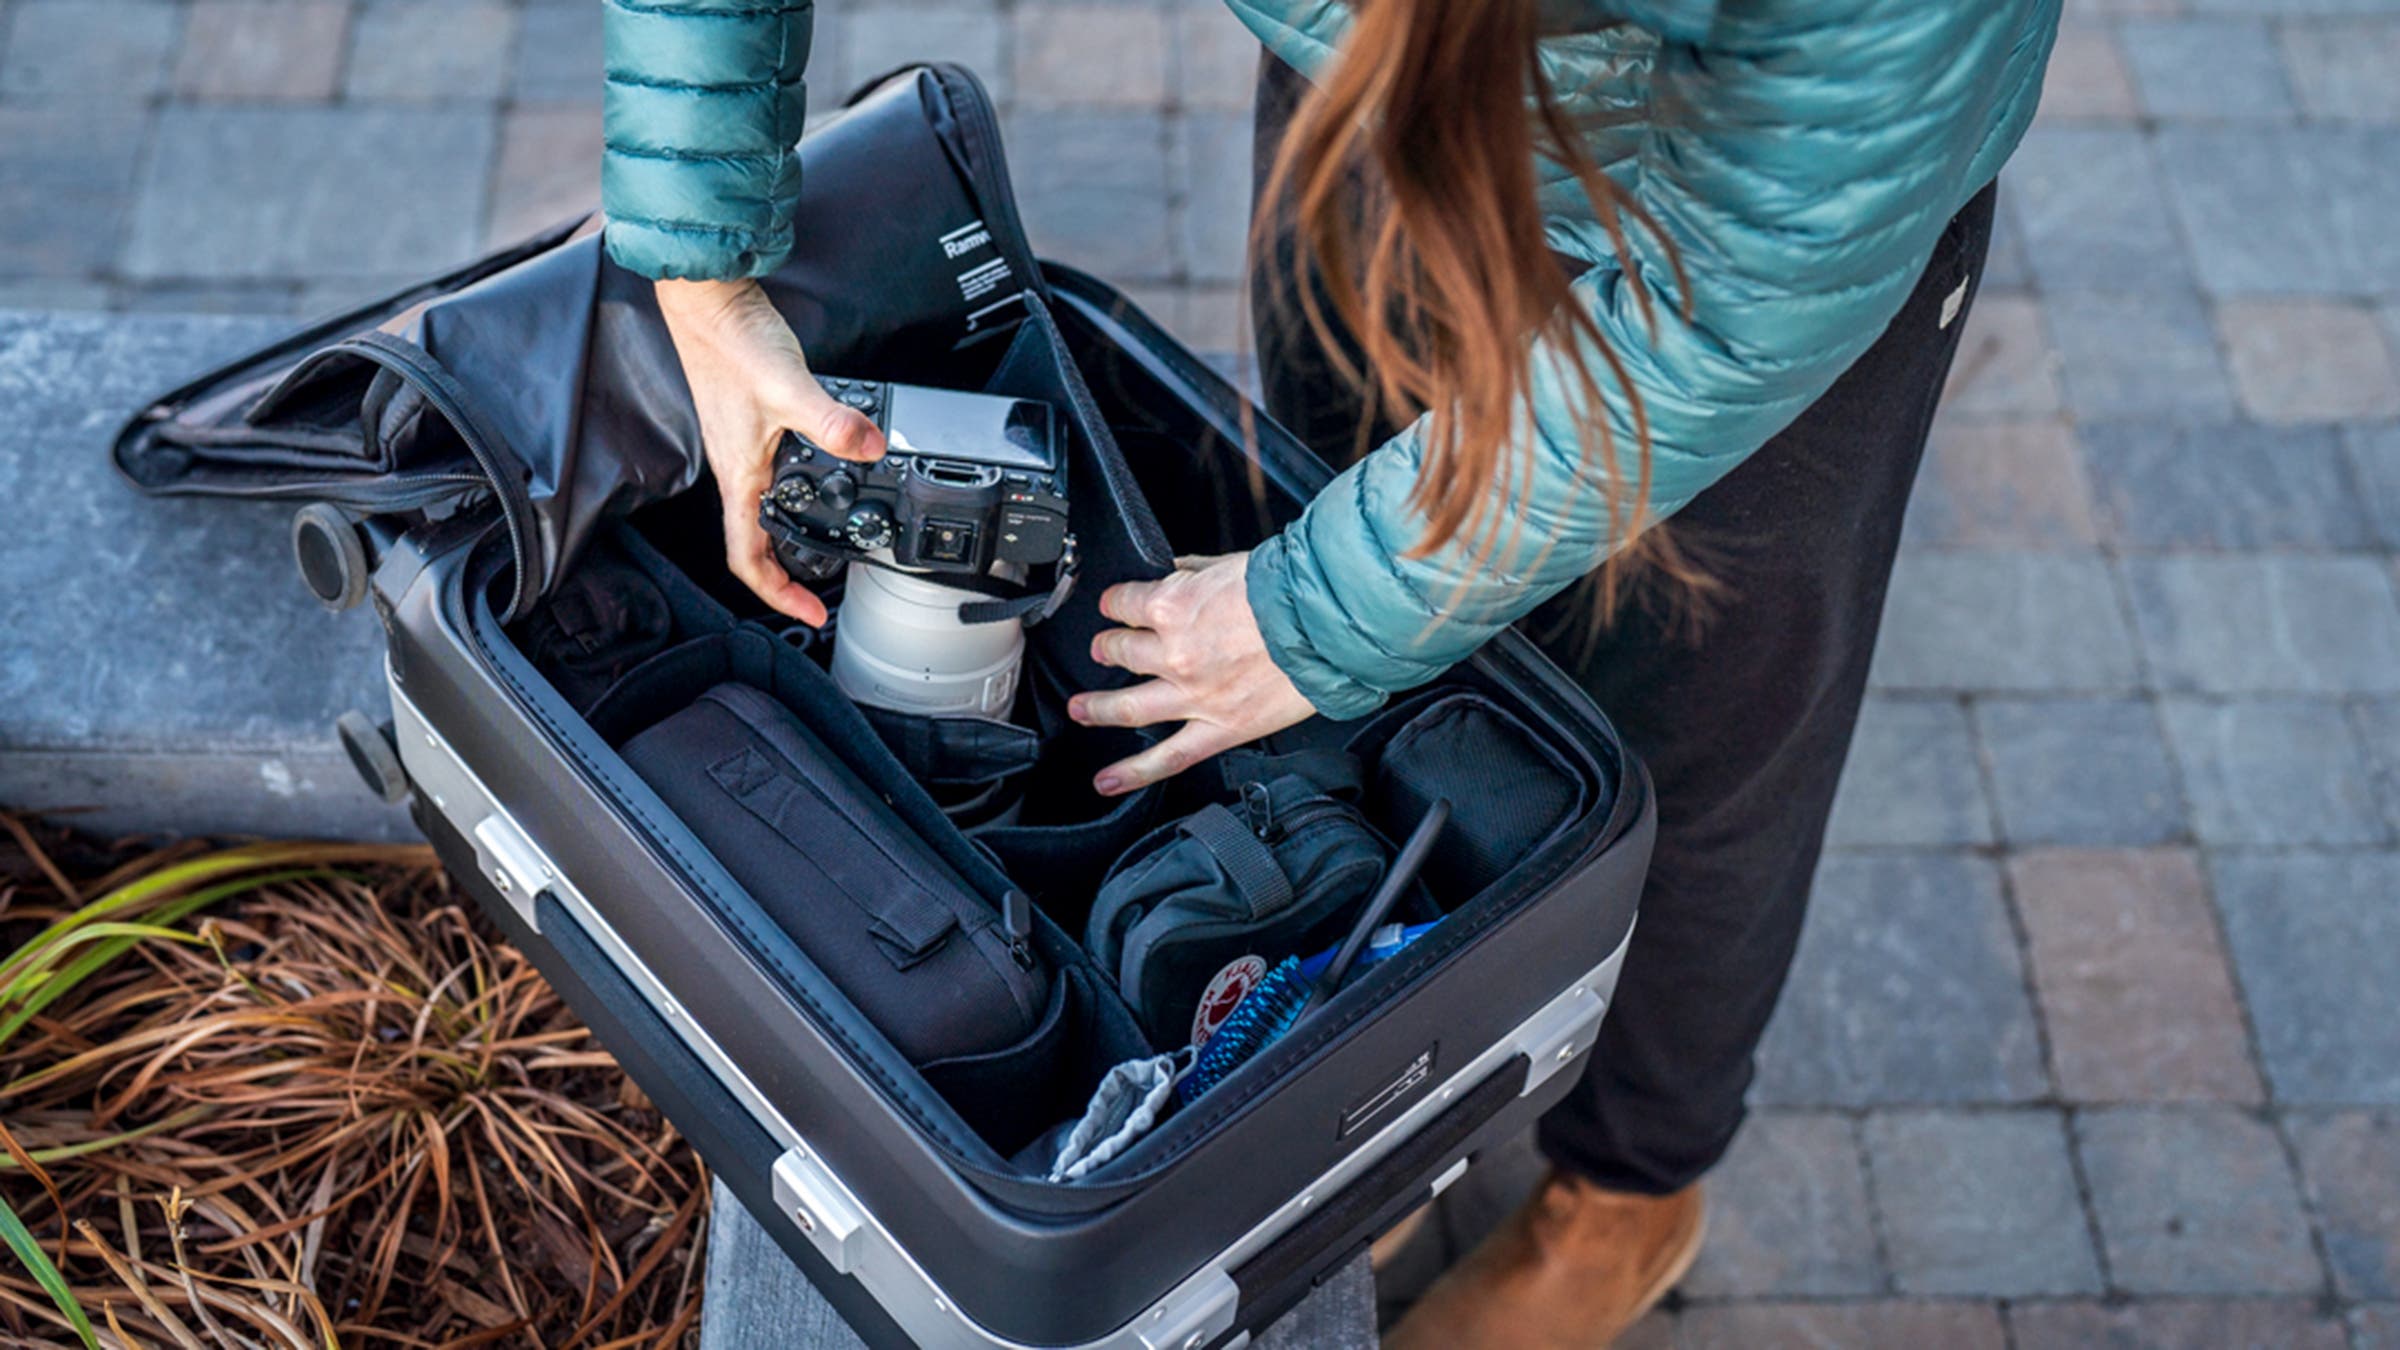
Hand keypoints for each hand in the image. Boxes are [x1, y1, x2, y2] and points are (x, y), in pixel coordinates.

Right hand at [655, 277, 886, 624]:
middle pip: (756, 541)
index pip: (747, 558)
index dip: (777, 594)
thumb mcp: (789, 388)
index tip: (810, 613)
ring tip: (827, 547)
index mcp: (738, 475)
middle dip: (786, 573)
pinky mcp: (754, 422)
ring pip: (764, 509)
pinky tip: (827, 476)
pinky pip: (774, 474)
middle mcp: (737, 468)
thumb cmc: (731, 343)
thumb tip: (871, 447)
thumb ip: (831, 421)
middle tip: (822, 589)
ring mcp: (744, 446)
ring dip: (791, 534)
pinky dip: (798, 491)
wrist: (707, 299)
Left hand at [1068, 552, 1316, 794]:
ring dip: (1096, 708)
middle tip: (1103, 650)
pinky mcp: (1219, 729)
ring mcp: (1192, 696)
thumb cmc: (1287, 593)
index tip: (1114, 606)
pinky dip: (1133, 772)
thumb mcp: (1229, 564)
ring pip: (1126, 708)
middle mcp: (1174, 653)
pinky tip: (1107, 780)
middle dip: (1106, 648)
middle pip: (1119, 652)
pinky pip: (1168, 758)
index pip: (1122, 603)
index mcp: (1172, 607)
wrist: (1327, 625)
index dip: (1114, 603)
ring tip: (1080, 709)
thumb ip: (1192, 572)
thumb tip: (1175, 572)